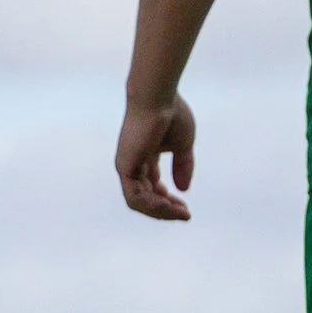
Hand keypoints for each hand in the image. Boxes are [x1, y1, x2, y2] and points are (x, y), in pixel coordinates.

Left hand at [117, 95, 196, 221]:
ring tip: (180, 213)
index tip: (186, 207)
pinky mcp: (125, 167)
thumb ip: (183, 165)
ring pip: (139, 202)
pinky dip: (152, 205)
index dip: (169, 200)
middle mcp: (132, 164)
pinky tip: (169, 206)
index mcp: (144, 157)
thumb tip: (183, 190)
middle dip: (166, 209)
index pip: (153, 187)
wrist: (158, 97)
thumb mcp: (183, 144)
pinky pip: (135, 196)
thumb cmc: (171, 113)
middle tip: (185, 215)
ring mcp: (127, 166)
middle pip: (146, 198)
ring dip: (160, 211)